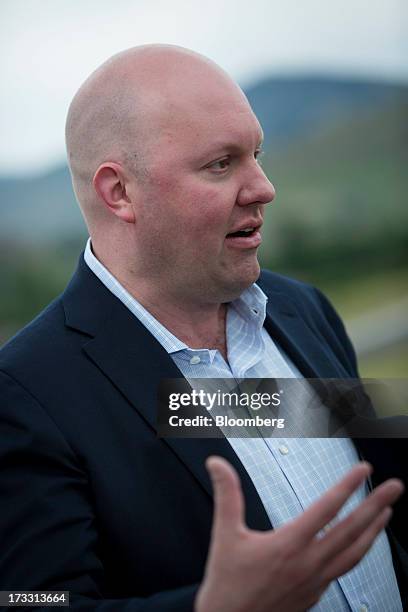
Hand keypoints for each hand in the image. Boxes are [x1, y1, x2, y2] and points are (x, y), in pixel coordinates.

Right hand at [195, 457, 403, 611]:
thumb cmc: (227, 585)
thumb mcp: (224, 535)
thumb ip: (226, 494)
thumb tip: (217, 463)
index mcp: (289, 545)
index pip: (327, 508)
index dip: (348, 485)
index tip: (364, 469)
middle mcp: (309, 563)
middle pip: (352, 530)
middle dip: (376, 504)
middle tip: (396, 486)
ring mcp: (316, 581)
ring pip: (355, 553)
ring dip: (375, 530)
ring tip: (388, 512)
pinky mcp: (315, 594)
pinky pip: (345, 569)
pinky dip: (359, 552)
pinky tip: (361, 545)